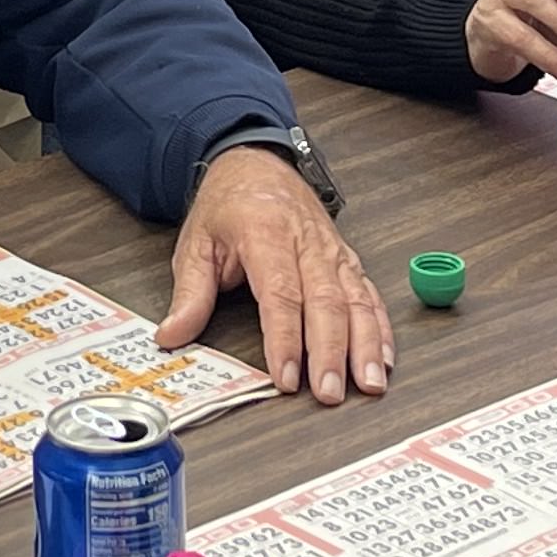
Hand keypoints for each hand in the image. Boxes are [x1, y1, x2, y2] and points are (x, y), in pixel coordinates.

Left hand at [157, 147, 390, 407]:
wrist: (258, 164)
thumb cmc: (229, 205)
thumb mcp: (196, 243)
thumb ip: (189, 293)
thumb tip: (173, 334)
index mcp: (265, 233)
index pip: (280, 293)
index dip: (286, 339)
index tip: (286, 376)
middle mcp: (306, 242)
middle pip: (326, 302)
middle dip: (331, 352)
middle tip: (330, 393)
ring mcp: (332, 251)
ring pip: (356, 300)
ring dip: (365, 345)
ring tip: (369, 383)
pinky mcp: (347, 259)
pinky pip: (369, 294)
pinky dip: (380, 328)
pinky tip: (384, 359)